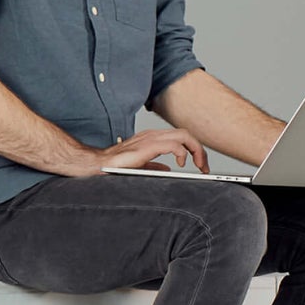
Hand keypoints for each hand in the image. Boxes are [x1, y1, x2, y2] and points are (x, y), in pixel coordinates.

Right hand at [90, 127, 207, 174]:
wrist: (99, 165)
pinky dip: (183, 154)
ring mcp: (151, 138)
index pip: (180, 137)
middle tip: (204, 167)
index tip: (201, 165)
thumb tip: (168, 169)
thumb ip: (154, 165)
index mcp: (153, 138)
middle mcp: (153, 135)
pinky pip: (174, 145)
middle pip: (186, 134)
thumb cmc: (116, 165)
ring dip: (197, 151)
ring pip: (184, 136)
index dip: (194, 150)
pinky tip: (182, 164)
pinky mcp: (148, 146)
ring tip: (199, 166)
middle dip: (200, 150)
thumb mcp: (141, 165)